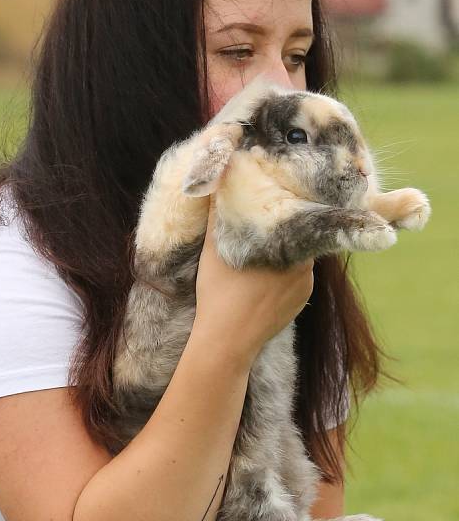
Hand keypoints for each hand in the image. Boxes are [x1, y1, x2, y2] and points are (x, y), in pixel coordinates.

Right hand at [194, 197, 313, 366]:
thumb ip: (219, 211)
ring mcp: (306, 286)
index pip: (295, 214)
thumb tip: (219, 178)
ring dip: (282, 251)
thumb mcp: (214, 247)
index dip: (284, 204)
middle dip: (281, 228)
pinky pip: (296, 278)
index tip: (271, 197)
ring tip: (259, 250)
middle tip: (261, 222)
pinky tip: (263, 276)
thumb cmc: (219, 292)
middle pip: (296, 235)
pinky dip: (283, 274)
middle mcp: (306, 265)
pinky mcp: (301, 302)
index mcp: (290, 246)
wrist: (227, 342)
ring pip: (297, 257)